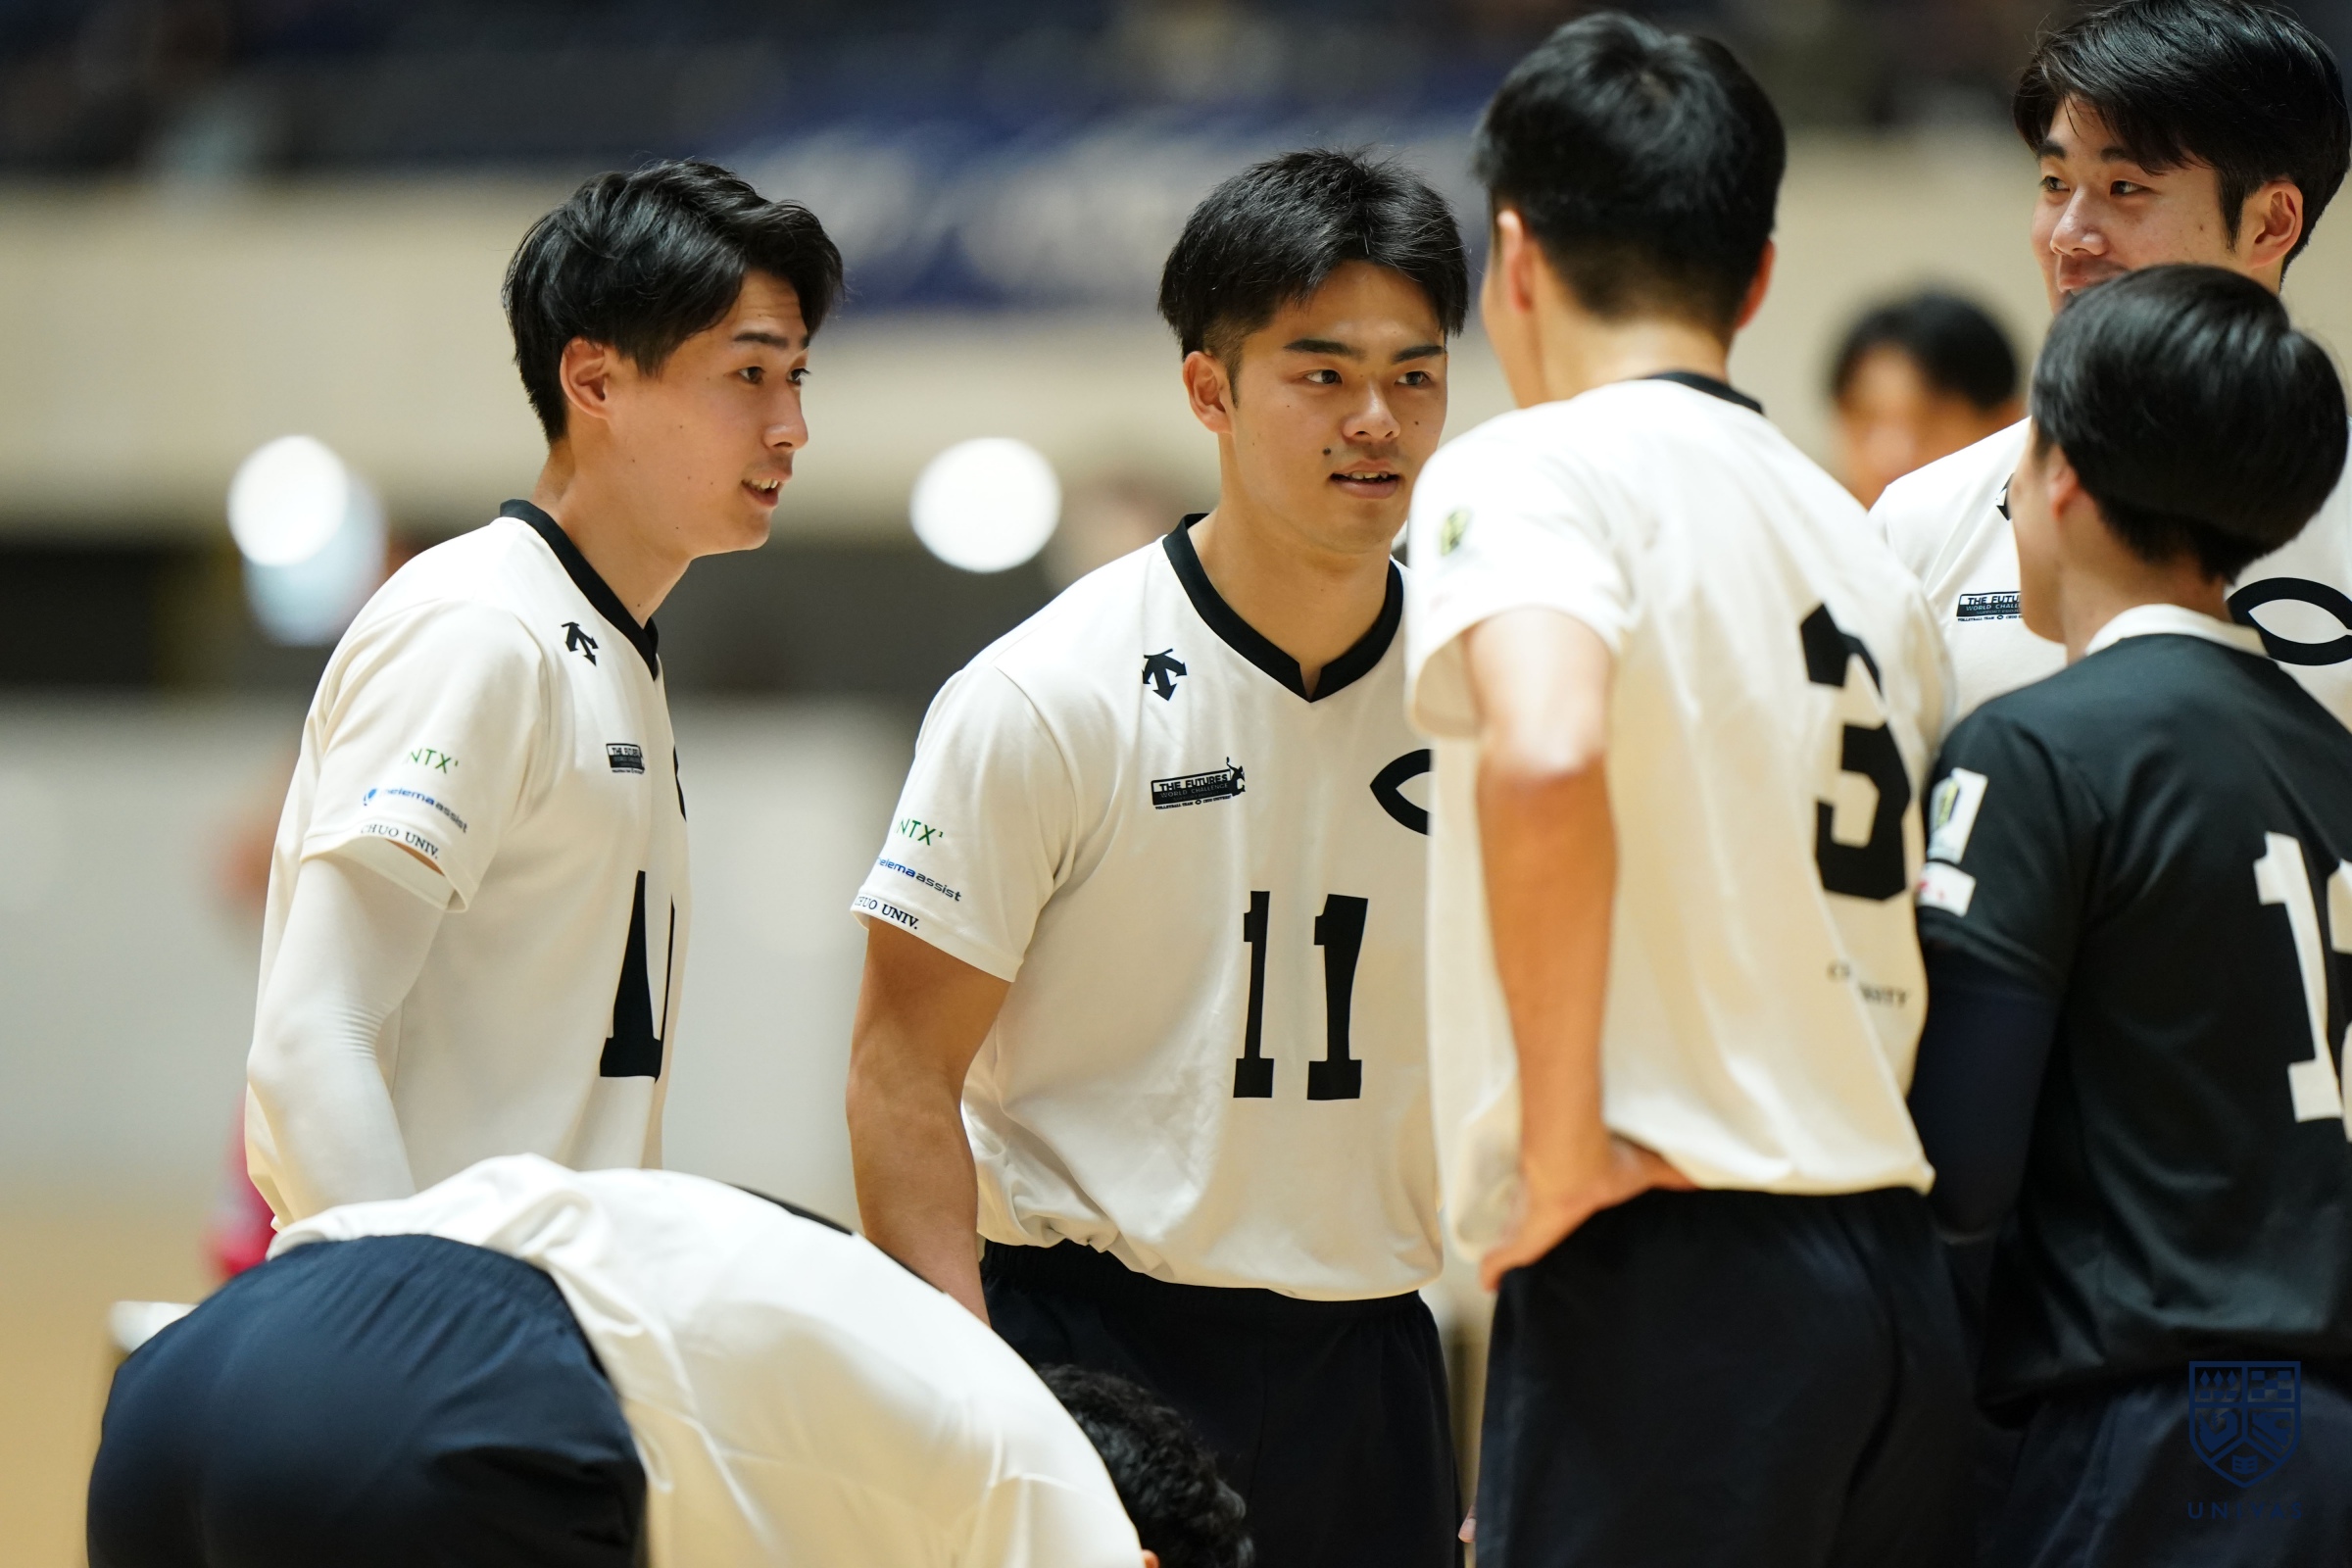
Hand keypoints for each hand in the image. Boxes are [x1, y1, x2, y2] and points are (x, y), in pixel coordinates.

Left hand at [1478, 1136, 1692, 1289]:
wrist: (1571, 1159)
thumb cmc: (1606, 1164)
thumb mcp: (1648, 1172)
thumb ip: (1673, 1176)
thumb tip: (1704, 1180)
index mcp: (1572, 1202)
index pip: (1566, 1220)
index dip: (1564, 1229)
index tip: (1571, 1244)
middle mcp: (1546, 1216)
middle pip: (1536, 1239)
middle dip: (1536, 1251)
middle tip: (1545, 1276)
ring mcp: (1527, 1230)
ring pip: (1513, 1252)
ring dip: (1512, 1265)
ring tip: (1518, 1287)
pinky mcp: (1517, 1242)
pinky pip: (1497, 1263)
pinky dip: (1492, 1273)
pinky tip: (1489, 1288)